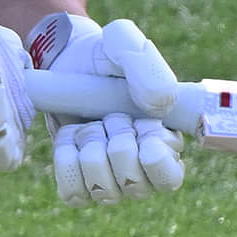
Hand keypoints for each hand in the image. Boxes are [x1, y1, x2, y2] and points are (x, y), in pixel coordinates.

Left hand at [25, 14, 185, 205]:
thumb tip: (157, 109)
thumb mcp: (126, 44)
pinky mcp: (80, 182)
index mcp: (168, 144)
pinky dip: (67, 160)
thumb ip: (149, 68)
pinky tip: (72, 137)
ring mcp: (112, 180)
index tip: (140, 120)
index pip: (169, 178)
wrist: (67, 64)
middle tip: (111, 114)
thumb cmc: (104, 56)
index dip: (151, 152)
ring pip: (102, 191)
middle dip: (116, 142)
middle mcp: (143, 170)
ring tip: (91, 123)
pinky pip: (73, 192)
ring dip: (91, 149)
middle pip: (132, 185)